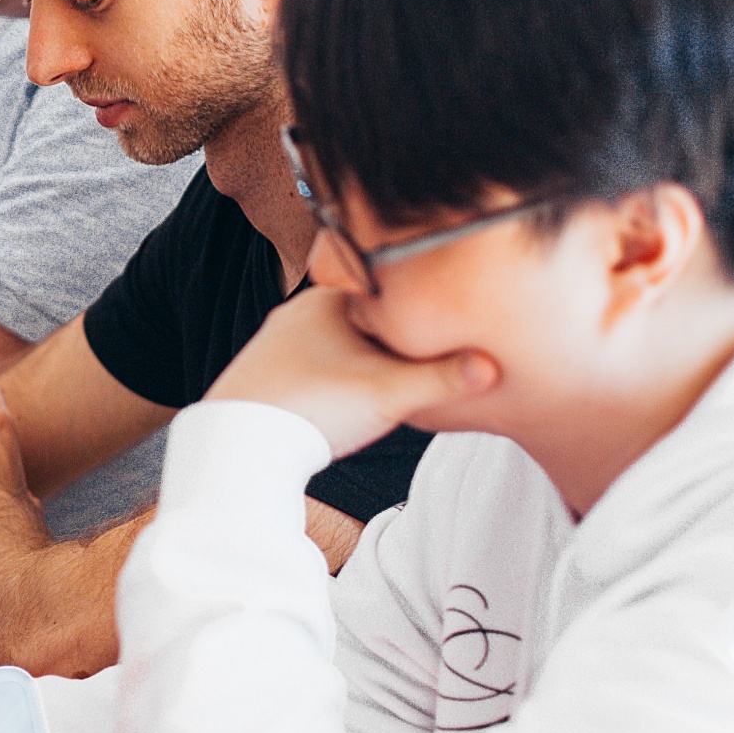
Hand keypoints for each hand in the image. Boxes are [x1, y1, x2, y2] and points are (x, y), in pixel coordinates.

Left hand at [207, 288, 498, 456]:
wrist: (238, 446)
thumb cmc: (313, 408)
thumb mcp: (390, 393)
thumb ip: (444, 378)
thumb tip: (495, 366)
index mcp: (326, 299)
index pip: (385, 286)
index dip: (419, 301)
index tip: (448, 315)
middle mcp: (295, 313)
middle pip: (362, 314)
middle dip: (395, 331)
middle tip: (432, 349)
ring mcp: (275, 343)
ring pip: (337, 341)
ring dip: (366, 356)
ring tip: (397, 376)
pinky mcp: (265, 374)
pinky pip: (314, 365)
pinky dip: (338, 375)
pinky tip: (352, 394)